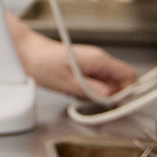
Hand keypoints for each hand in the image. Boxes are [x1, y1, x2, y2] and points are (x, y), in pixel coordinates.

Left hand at [8, 16, 136, 98]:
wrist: (27, 52)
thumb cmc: (42, 63)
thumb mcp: (66, 81)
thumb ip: (89, 90)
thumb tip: (109, 96)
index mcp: (98, 60)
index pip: (129, 76)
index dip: (126, 92)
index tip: (113, 104)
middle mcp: (98, 59)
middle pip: (119, 82)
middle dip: (109, 96)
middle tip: (90, 100)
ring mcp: (92, 63)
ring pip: (107, 84)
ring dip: (96, 94)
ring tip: (76, 92)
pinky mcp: (84, 67)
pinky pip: (94, 83)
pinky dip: (87, 90)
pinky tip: (72, 89)